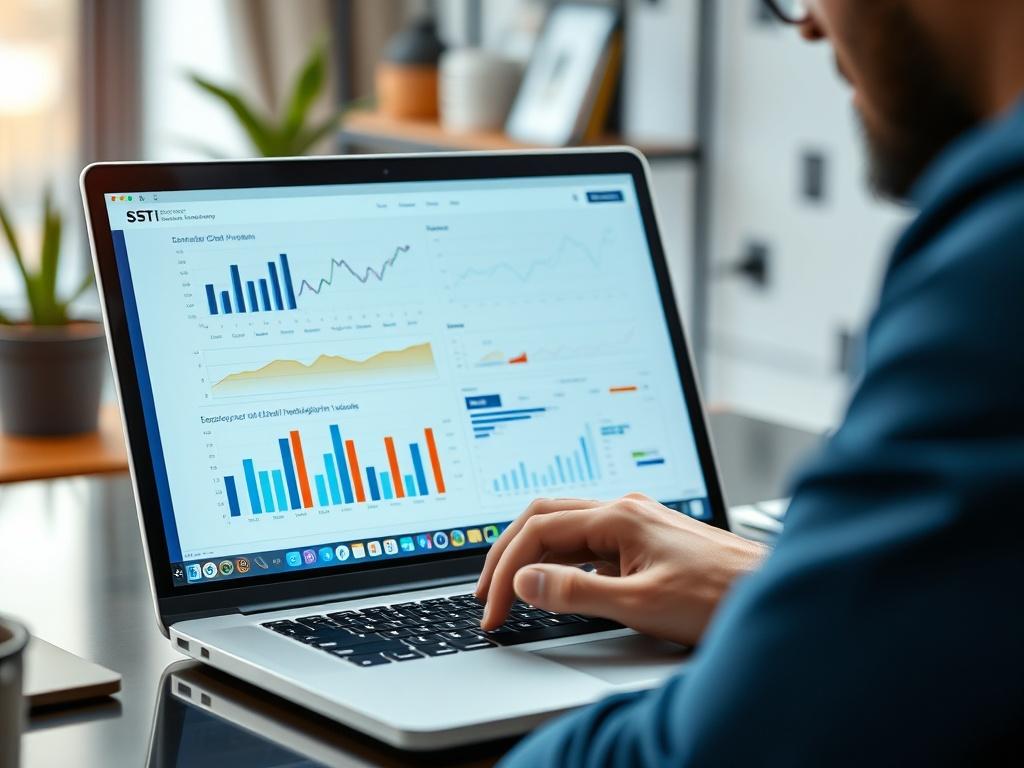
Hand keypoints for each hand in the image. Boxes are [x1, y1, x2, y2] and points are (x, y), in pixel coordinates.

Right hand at [474, 493, 766, 645]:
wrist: (775, 595)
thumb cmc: (719, 598)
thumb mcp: (641, 604)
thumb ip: (577, 593)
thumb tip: (525, 581)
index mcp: (618, 516)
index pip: (539, 532)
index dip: (506, 570)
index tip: (494, 610)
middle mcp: (624, 510)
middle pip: (545, 518)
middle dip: (508, 553)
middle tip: (486, 594)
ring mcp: (636, 524)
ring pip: (566, 529)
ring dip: (533, 556)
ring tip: (511, 589)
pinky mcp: (646, 542)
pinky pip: (589, 544)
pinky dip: (561, 562)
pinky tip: (559, 585)